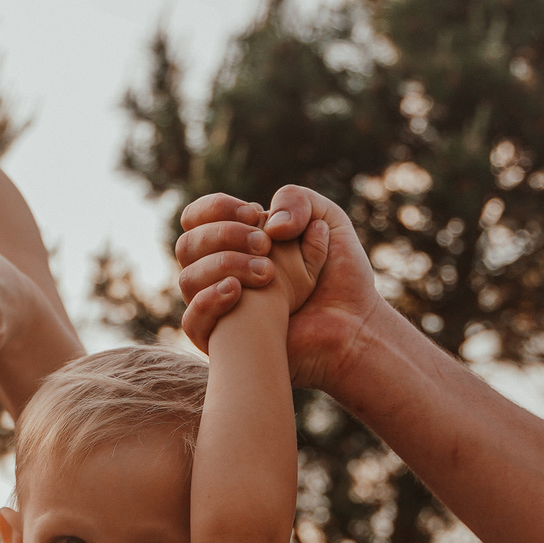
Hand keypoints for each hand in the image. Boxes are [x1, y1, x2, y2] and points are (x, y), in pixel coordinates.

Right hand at [175, 185, 380, 391]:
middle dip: (224, 235)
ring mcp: (218, 308)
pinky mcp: (223, 342)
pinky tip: (237, 292)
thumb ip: (296, 200)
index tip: (253, 214)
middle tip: (265, 245)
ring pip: (188, 278)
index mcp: (237, 243)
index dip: (217, 208)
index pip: (198, 216)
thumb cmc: (342, 277)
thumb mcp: (327, 222)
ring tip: (267, 273)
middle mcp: (220, 274)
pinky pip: (191, 322)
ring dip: (223, 265)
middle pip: (188, 244)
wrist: (355, 327)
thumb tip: (264, 221)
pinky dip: (208, 302)